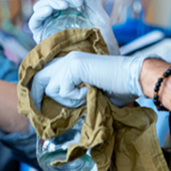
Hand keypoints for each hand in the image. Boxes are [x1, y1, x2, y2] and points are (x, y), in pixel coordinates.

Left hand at [28, 50, 143, 109]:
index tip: (36, 106)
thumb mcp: (88, 92)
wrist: (133, 78)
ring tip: (85, 97)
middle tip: (40, 111)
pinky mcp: (75, 66)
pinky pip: (64, 92)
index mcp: (71, 62)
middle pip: (38, 78)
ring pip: (52, 89)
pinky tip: (91, 91)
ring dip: (67, 100)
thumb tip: (57, 111)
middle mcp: (68, 58)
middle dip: (37, 96)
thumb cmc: (117, 88)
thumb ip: (72, 95)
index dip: (37, 90)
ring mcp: (70, 61)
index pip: (43, 74)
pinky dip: (77, 98)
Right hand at [30, 0, 119, 55]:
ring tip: (65, 7)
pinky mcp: (43, 37)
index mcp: (68, 6)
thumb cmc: (102, 38)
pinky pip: (34, 22)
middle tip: (76, 2)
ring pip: (40, 5)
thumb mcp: (98, 13)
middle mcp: (56, 14)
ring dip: (52, 1)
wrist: (102, 58)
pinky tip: (50, 11)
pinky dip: (39, 13)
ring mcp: (49, 25)